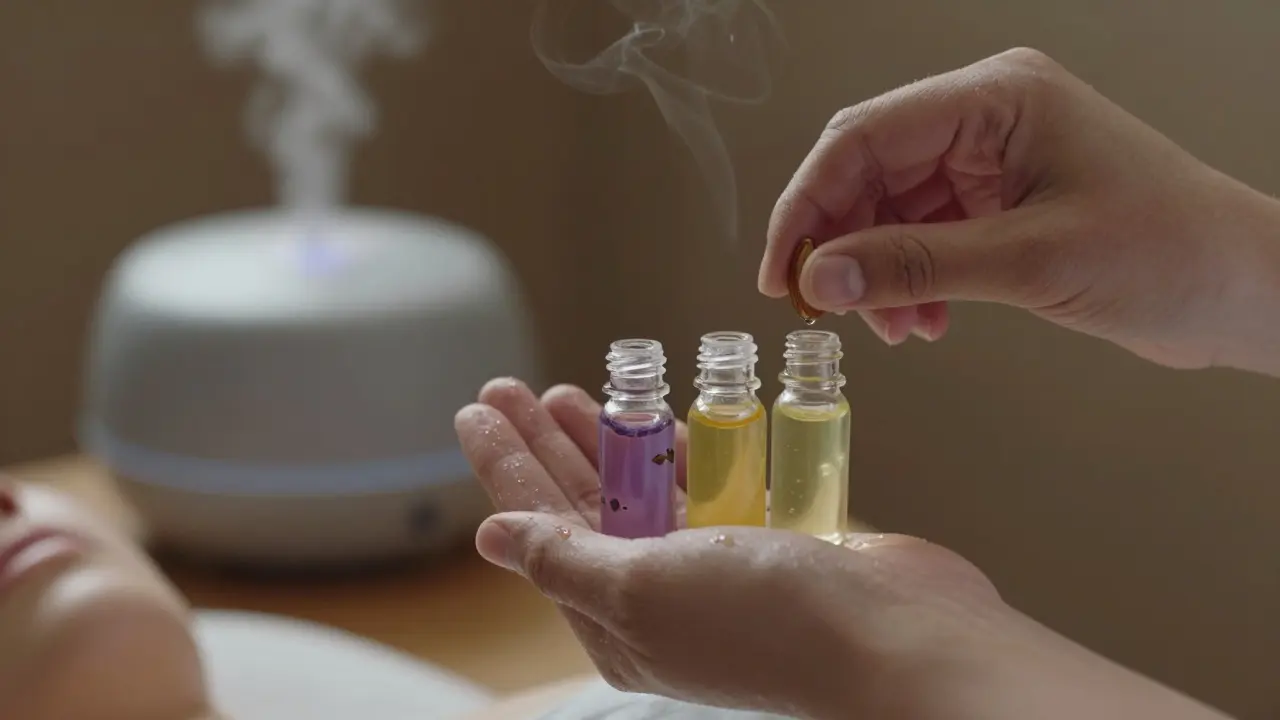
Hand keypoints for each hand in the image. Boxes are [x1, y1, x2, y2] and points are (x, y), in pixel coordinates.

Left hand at [453, 379, 1225, 719]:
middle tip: (510, 387)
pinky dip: (679, 449)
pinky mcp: (768, 538)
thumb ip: (567, 558)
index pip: (541, 527)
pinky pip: (707, 483)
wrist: (900, 636)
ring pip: (641, 490)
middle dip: (544, 445)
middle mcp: (661, 596)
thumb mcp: (644, 589)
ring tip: (564, 393)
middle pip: (584, 504)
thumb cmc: (774, 622)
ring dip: (605, 440)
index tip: (477, 408)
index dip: (506, 465)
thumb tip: (492, 538)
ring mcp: (716, 567)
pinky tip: (653, 417)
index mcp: (619, 621)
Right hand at [760, 47, 1279, 374]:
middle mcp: (987, 118)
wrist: (1242, 290)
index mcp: (996, 97)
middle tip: (823, 305)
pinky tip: (924, 320)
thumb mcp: (1030, 261)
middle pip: (868, 172)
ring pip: (890, 211)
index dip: (809, 204)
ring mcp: (993, 160)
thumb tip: (824, 276)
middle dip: (842, 244)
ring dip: (877, 273)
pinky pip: (923, 235)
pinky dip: (911, 281)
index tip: (782, 271)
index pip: (864, 137)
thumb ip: (916, 265)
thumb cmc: (1171, 251)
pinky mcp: (1001, 202)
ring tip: (894, 327)